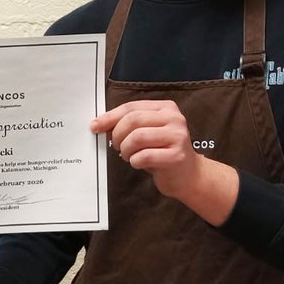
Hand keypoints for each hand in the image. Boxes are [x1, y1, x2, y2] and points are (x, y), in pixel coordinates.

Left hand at [91, 100, 237, 225]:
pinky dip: (135, 161)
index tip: (95, 126)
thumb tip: (100, 124)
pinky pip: (144, 156)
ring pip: (137, 137)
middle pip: (133, 120)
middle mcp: (174, 119)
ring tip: (129, 156)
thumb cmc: (162, 153)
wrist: (188, 175)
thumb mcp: (147, 133)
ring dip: (126, 150)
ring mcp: (178, 137)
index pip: (131, 107)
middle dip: (118, 135)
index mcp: (166, 108)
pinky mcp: (177, 156)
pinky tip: (139, 163)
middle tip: (117, 146)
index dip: (110, 117)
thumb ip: (129, 125)